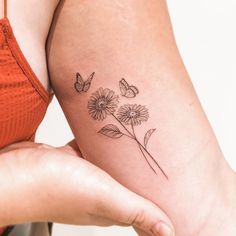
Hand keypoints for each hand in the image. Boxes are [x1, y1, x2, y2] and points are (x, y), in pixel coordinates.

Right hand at [0, 141, 173, 235]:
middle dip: (143, 175)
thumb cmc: (54, 187)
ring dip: (123, 157)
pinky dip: (103, 143)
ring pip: (111, 165)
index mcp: (109, 207)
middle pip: (128, 184)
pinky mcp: (73, 158)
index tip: (173, 193)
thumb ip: (134, 211)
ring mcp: (84, 175)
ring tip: (141, 140)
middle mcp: (98, 193)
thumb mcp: (103, 197)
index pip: (140, 210)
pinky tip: (110, 131)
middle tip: (161, 158)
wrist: (15, 170)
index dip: (156, 204)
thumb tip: (168, 231)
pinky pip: (94, 149)